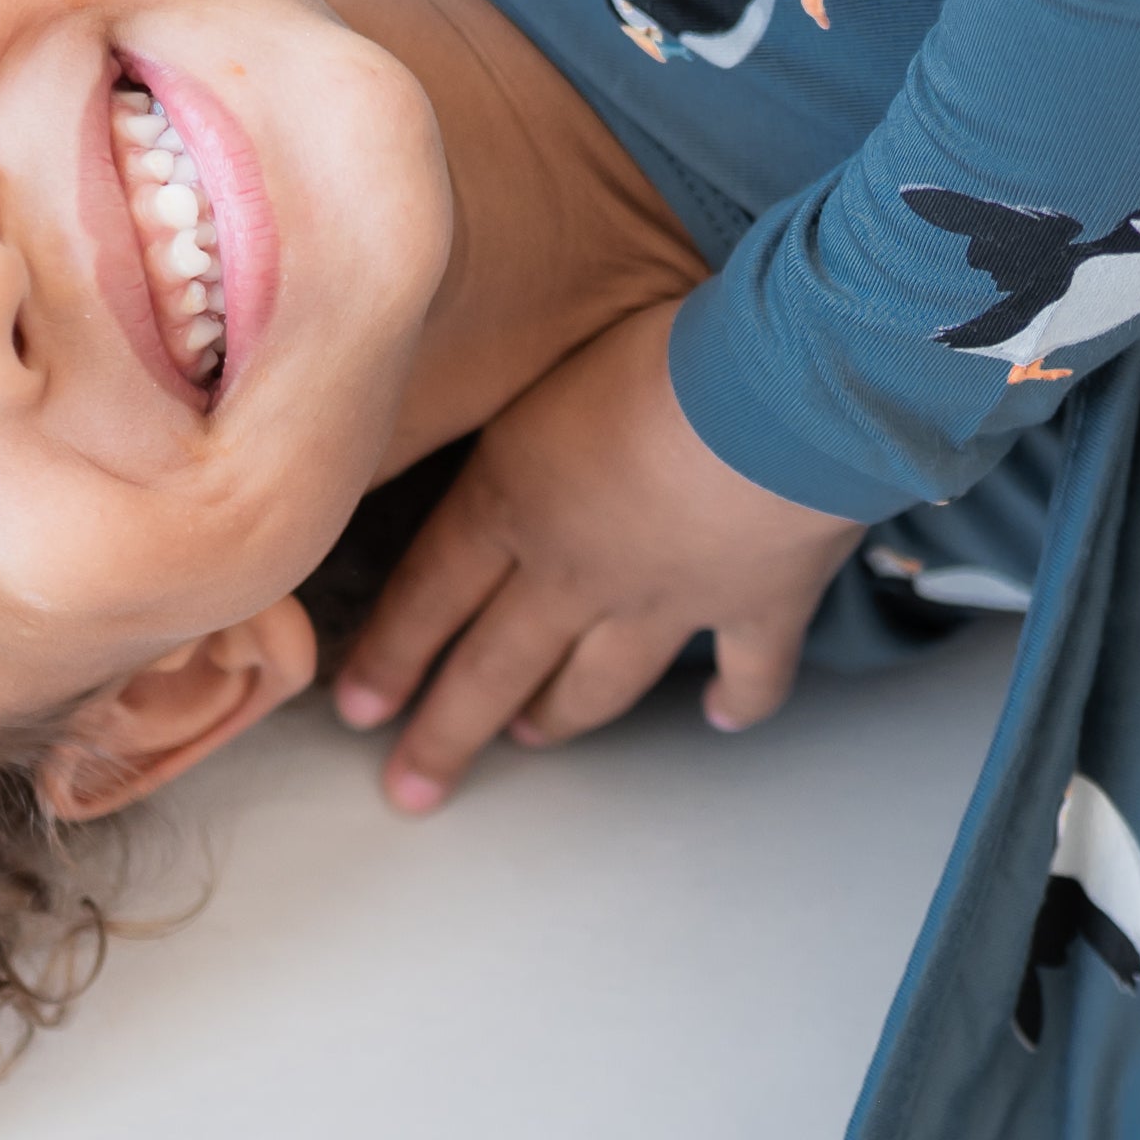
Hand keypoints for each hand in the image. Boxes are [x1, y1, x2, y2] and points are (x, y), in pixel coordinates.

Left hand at [332, 298, 862, 809]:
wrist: (782, 394)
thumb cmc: (654, 351)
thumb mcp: (531, 357)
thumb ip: (488, 403)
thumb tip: (423, 413)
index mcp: (513, 503)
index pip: (429, 596)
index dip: (390, 657)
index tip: (357, 711)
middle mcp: (578, 570)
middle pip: (495, 666)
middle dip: (447, 733)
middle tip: (413, 788)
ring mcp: (668, 599)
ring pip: (598, 682)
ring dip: (559, 718)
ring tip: (531, 738)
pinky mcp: (759, 604)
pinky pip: (747, 671)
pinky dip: (738, 700)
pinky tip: (721, 717)